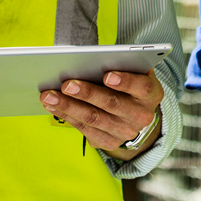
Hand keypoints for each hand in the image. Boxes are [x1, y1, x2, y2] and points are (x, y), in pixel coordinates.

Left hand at [40, 69, 163, 156]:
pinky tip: (52, 106)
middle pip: (111, 103)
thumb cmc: (130, 84)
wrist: (135, 115)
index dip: (125, 81)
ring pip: (93, 118)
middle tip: (66, 84)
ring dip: (69, 106)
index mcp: (151, 93)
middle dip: (87, 93)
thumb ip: (122, 64)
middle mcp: (141, 115)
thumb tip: (93, 58)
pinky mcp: (108, 142)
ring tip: (49, 96)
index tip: (107, 75)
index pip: (141, 87)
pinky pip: (84, 129)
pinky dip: (66, 116)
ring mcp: (124, 132)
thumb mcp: (135, 71)